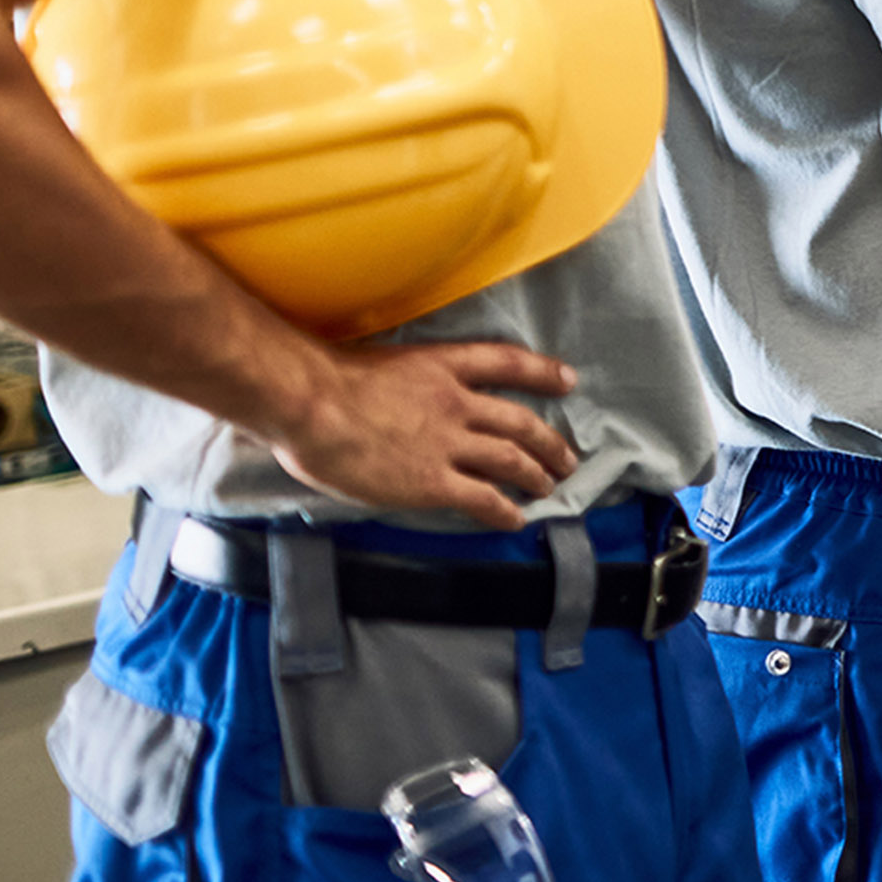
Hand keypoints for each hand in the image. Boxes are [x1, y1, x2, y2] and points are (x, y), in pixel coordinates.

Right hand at [264, 340, 582, 528]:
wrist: (313, 405)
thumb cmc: (328, 382)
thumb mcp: (384, 363)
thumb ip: (408, 381)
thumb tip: (407, 400)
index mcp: (445, 366)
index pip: (508, 362)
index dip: (542, 371)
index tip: (568, 379)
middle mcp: (458, 403)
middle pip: (520, 422)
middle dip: (550, 442)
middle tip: (567, 458)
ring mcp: (449, 443)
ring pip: (511, 459)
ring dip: (537, 474)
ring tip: (550, 486)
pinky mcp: (432, 482)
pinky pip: (482, 499)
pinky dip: (505, 510)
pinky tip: (516, 519)